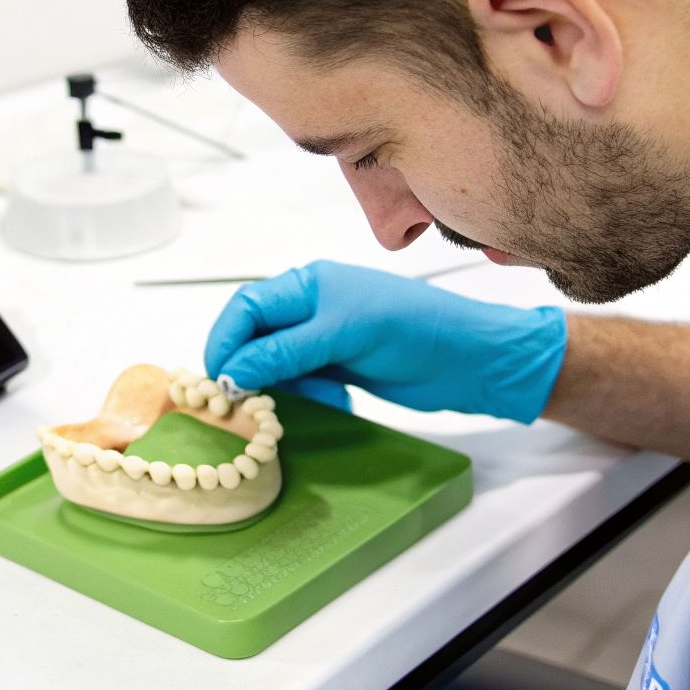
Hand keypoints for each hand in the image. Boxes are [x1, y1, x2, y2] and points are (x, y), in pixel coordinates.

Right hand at [204, 260, 566, 421]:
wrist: (472, 361)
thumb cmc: (415, 330)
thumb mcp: (345, 334)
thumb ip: (286, 351)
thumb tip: (232, 372)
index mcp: (309, 284)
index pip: (247, 307)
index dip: (226, 340)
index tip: (217, 380)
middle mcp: (312, 309)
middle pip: (256, 338)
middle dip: (248, 369)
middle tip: (243, 404)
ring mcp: (326, 340)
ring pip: (277, 366)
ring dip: (281, 388)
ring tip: (301, 403)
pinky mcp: (341, 369)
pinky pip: (303, 384)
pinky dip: (308, 398)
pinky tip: (333, 404)